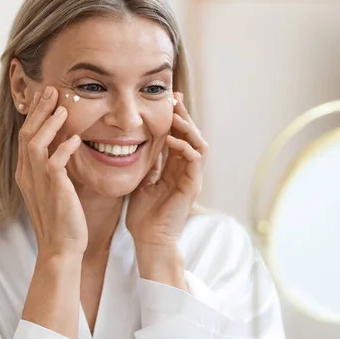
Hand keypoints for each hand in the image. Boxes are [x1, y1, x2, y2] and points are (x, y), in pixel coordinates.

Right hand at [16, 86, 87, 258]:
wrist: (61, 248)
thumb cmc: (62, 219)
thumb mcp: (55, 188)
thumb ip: (55, 167)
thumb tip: (67, 145)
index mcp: (26, 173)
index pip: (26, 136)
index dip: (35, 115)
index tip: (45, 97)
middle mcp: (28, 175)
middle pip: (28, 134)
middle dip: (39, 110)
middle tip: (51, 90)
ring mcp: (38, 183)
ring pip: (36, 143)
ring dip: (49, 124)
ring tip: (63, 108)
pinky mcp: (54, 191)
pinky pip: (55, 163)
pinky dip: (64, 148)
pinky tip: (76, 139)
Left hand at [126, 92, 207, 248]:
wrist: (149, 239)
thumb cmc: (144, 214)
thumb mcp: (143, 180)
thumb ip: (149, 163)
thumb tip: (141, 143)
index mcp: (175, 168)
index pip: (180, 136)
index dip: (175, 118)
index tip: (167, 100)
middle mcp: (187, 171)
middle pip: (192, 136)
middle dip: (184, 116)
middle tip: (174, 99)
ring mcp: (191, 178)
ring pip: (198, 144)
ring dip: (188, 128)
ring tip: (175, 116)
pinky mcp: (192, 186)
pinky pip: (194, 160)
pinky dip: (185, 147)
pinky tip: (172, 140)